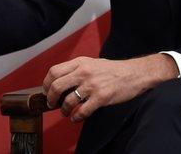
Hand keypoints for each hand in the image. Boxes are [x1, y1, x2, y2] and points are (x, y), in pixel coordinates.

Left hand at [42, 54, 177, 121]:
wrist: (134, 73)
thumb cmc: (112, 69)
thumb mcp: (91, 63)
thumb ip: (76, 70)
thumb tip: (60, 81)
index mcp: (80, 63)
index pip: (54, 71)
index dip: (46, 83)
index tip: (46, 90)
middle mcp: (84, 72)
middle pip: (56, 86)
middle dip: (51, 98)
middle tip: (52, 103)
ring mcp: (92, 85)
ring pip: (68, 101)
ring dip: (64, 110)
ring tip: (66, 112)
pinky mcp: (101, 97)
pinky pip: (83, 111)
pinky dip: (76, 117)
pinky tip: (76, 118)